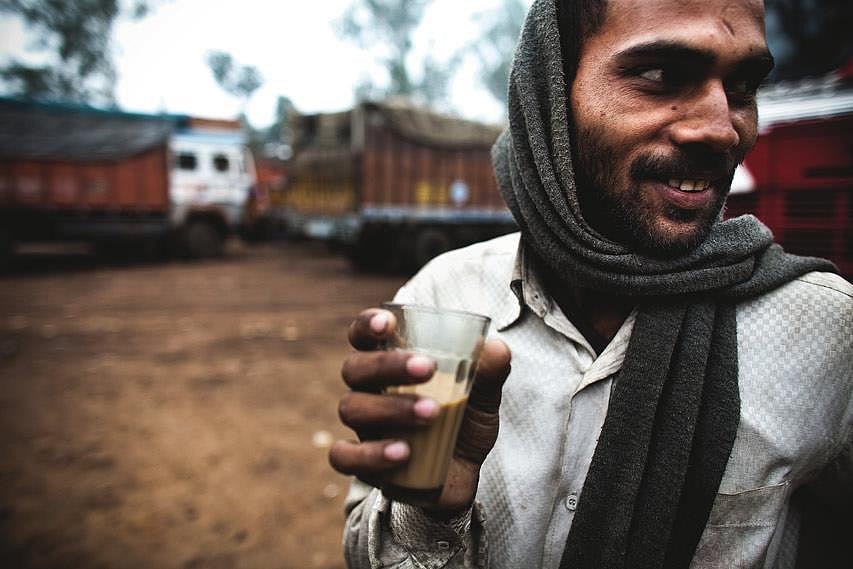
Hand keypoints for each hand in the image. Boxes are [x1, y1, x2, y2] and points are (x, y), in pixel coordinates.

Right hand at [329, 307, 510, 515]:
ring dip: (390, 408)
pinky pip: (345, 457)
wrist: (462, 473)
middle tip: (427, 369)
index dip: (367, 325)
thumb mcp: (482, 396)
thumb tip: (497, 350)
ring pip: (352, 408)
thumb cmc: (463, 421)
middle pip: (355, 368)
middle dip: (387, 365)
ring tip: (432, 414)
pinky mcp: (365, 464)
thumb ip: (489, 372)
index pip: (363, 335)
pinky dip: (369, 454)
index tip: (387, 322)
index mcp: (389, 362)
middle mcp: (368, 390)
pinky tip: (402, 454)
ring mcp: (363, 427)